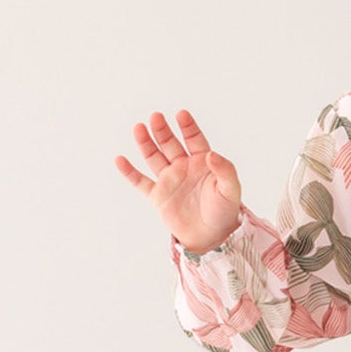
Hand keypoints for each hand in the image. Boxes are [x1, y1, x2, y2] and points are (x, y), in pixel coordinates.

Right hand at [114, 108, 241, 253]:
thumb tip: (211, 154)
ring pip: (154, 157)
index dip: (187, 127)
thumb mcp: (231, 189)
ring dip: (146, 143)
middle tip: (156, 117)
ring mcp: (169, 180)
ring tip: (139, 128)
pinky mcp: (158, 196)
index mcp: (202, 162)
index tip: (181, 114)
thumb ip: (225, 170)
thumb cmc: (224, 212)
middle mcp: (183, 167)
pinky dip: (129, 172)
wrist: (212, 237)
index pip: (194, 139)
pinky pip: (141, 182)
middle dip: (163, 131)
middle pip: (170, 144)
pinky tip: (120, 159)